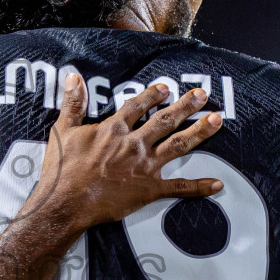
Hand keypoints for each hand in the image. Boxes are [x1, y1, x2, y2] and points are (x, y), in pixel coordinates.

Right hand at [34, 75, 223, 232]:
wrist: (66, 202)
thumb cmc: (62, 170)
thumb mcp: (63, 130)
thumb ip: (73, 103)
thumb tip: (74, 77)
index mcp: (114, 130)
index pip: (138, 106)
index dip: (152, 95)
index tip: (165, 87)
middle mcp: (134, 144)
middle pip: (165, 120)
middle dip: (186, 106)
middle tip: (203, 95)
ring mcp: (144, 166)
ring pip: (177, 145)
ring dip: (199, 132)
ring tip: (217, 120)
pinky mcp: (149, 189)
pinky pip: (179, 188)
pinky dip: (199, 187)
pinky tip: (217, 183)